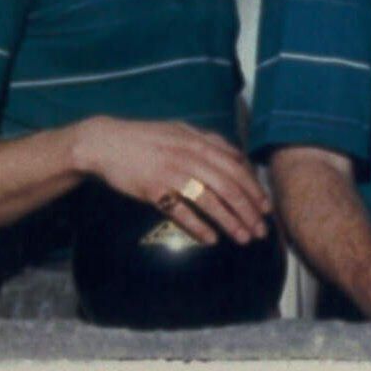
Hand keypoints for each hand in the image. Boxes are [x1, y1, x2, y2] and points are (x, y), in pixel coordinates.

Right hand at [70, 116, 271, 244]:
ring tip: (243, 238)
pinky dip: (198, 226)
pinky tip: (211, 239)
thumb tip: (238, 156)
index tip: (266, 208)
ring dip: (230, 222)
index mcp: (199, 142)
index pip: (237, 168)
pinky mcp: (153, 189)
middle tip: (261, 231)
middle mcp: (190, 156)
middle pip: (229, 187)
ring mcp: (172, 173)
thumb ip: (209, 142)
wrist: (104, 143)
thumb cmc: (145, 139)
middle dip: (249, 211)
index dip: (255, 189)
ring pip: (210, 200)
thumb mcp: (180, 131)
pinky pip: (180, 211)